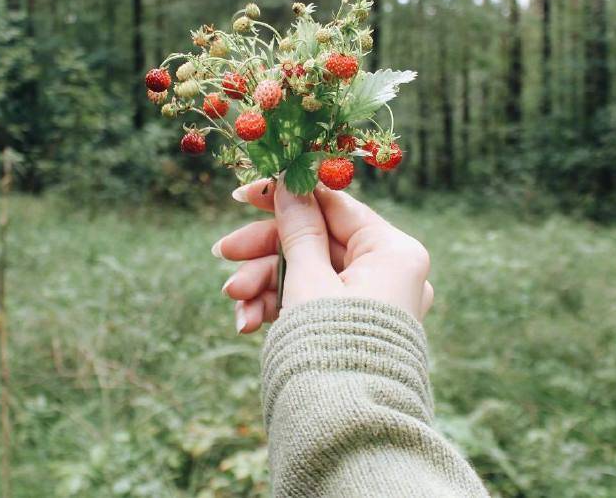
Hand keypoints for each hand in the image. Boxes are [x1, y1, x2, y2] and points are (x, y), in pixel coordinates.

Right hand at [212, 178, 433, 332]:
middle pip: (316, 241)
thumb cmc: (332, 347)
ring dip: (265, 284)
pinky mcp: (352, 322)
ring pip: (308, 272)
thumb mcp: (309, 280)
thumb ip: (298, 229)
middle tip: (222, 252)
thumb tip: (289, 183)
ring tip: (234, 302)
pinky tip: (247, 323)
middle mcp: (388, 270)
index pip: (335, 206)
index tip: (245, 193)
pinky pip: (313, 299)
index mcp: (392, 251)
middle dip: (265, 251)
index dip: (287, 196)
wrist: (347, 432)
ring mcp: (370, 298)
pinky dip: (280, 306)